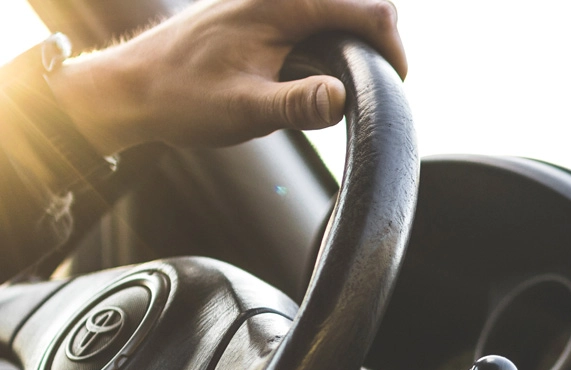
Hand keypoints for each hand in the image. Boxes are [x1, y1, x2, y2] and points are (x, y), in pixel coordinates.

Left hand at [46, 0, 406, 154]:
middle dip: (381, 44)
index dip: (394, 48)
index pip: (369, 10)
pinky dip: (334, 45)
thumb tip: (343, 99)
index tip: (395, 86)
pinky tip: (319, 80)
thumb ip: (297, 105)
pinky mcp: (264, 16)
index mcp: (282, 5)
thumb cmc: (181, 97)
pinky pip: (318, 21)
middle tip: (377, 91)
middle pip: (361, 6)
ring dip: (357, 46)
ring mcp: (272, 3)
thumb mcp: (244, 110)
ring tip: (351, 88)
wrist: (129, 88)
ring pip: (340, 13)